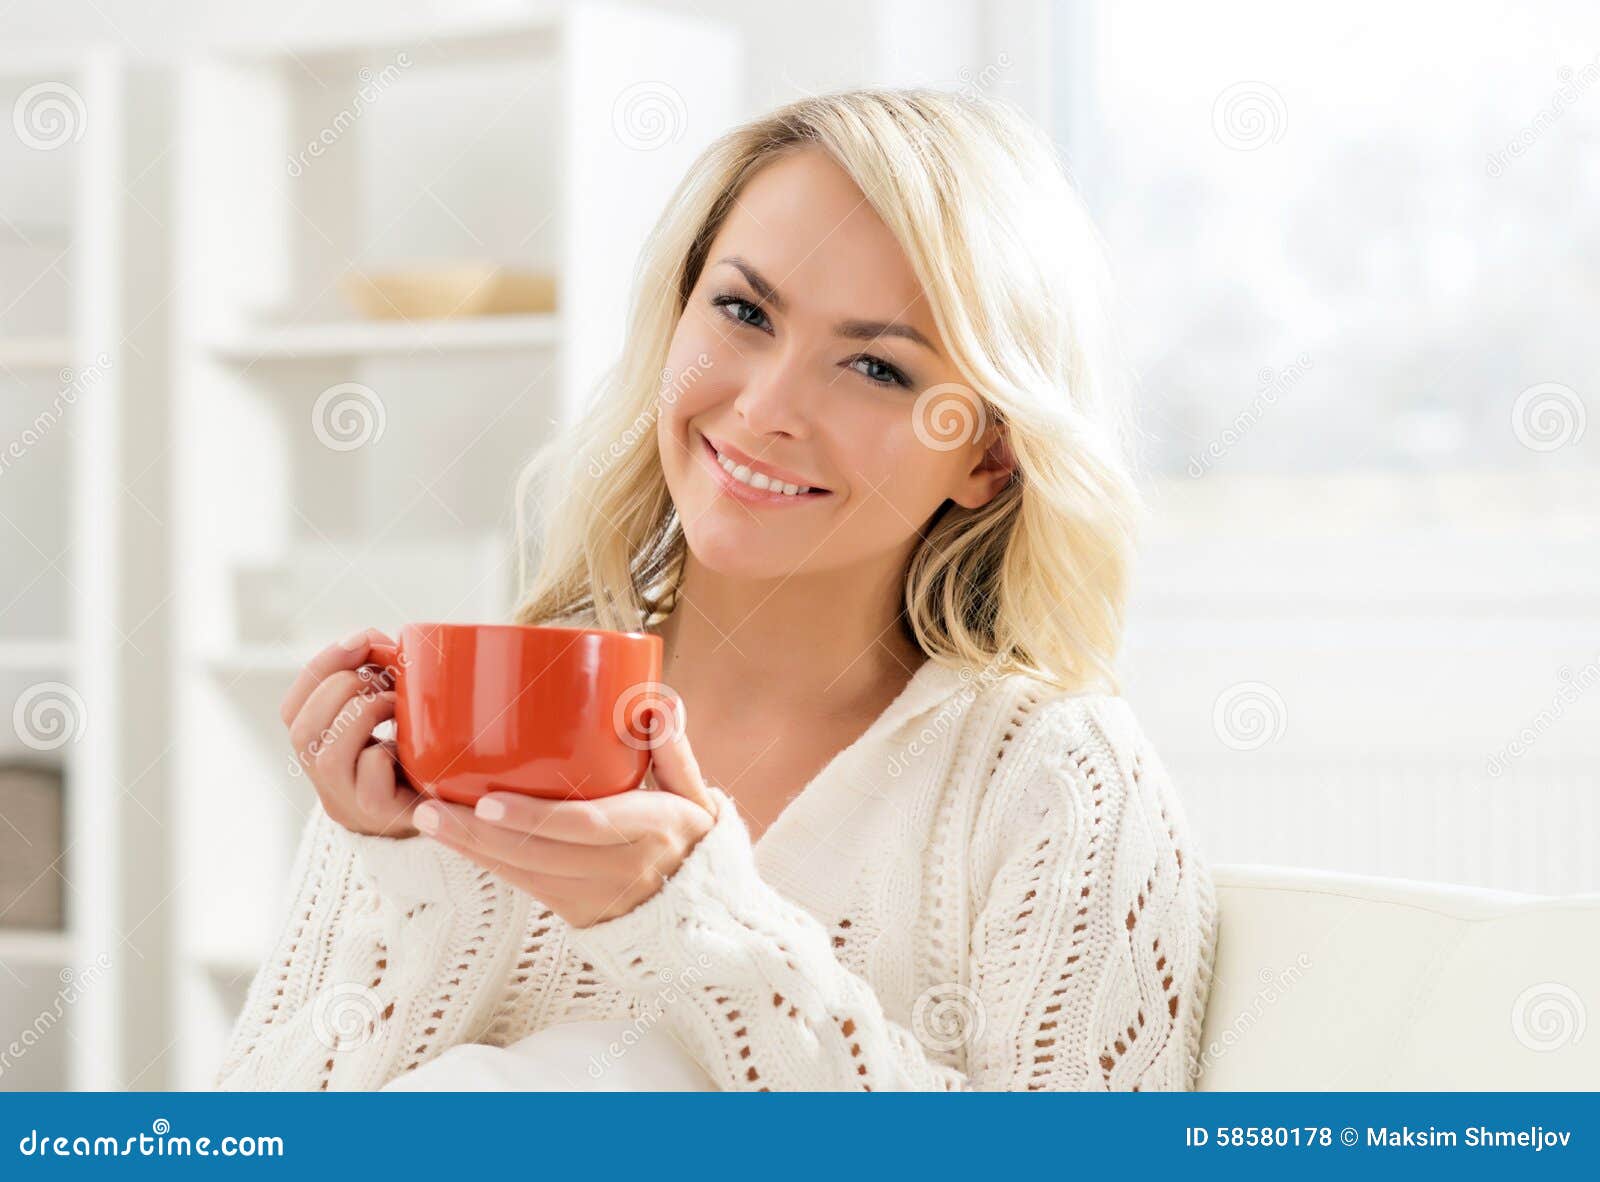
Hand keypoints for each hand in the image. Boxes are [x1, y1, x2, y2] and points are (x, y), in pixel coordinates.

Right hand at [281, 627, 420, 838]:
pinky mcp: (384, 813)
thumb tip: (376, 641)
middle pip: (302, 732)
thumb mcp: (394, 716)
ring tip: (397, 701)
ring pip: (328, 756)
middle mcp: (327, 782)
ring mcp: (351, 802)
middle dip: (342, 688)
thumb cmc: (422, 756)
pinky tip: (409, 741)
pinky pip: (370, 775)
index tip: (360, 640)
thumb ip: (379, 680)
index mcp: (323, 754)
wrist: (451, 811)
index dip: (320, 668)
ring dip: (362, 712)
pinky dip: (387, 747)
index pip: (292, 710)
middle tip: (384, 678)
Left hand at [409, 694, 718, 926]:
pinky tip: (453, 838)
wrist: (700, 910)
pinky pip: (522, 885)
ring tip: (425, 817)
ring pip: (521, 873)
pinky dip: (485, 862)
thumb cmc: (689, 837)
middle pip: (537, 853)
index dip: (534, 817)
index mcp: (650, 831)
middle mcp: (619, 871)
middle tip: (429, 805)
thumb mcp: (694, 793)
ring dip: (469, 849)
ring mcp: (593, 898)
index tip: (488, 801)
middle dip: (476, 833)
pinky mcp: (573, 914)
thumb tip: (655, 701)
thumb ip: (673, 748)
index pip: (586, 826)